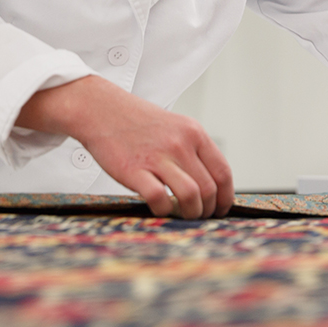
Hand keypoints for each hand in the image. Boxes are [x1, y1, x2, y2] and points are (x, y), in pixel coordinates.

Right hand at [16, 75, 233, 218]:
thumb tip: (209, 185)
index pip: (223, 172)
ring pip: (191, 196)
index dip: (226, 197)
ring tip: (184, 216)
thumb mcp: (174, 126)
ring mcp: (158, 157)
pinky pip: (160, 199)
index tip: (221, 209)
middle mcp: (180, 144)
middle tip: (200, 217)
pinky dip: (164, 210)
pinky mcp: (135, 170)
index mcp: (193, 133)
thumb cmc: (136, 122)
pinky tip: (159, 207)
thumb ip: (193, 151)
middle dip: (208, 210)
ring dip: (191, 214)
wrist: (101, 109)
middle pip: (209, 189)